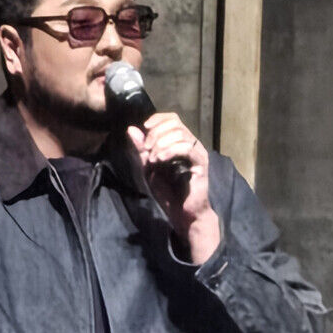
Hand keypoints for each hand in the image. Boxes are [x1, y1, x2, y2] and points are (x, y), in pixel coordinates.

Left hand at [127, 113, 220, 263]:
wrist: (181, 213)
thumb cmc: (168, 192)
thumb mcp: (148, 168)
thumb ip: (141, 150)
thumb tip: (131, 129)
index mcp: (179, 142)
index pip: (171, 118)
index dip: (156, 119)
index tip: (144, 130)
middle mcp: (191, 144)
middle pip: (174, 123)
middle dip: (155, 133)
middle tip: (146, 150)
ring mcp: (197, 153)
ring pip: (180, 133)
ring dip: (161, 143)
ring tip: (152, 159)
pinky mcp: (201, 163)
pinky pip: (187, 148)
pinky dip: (170, 150)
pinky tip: (160, 160)